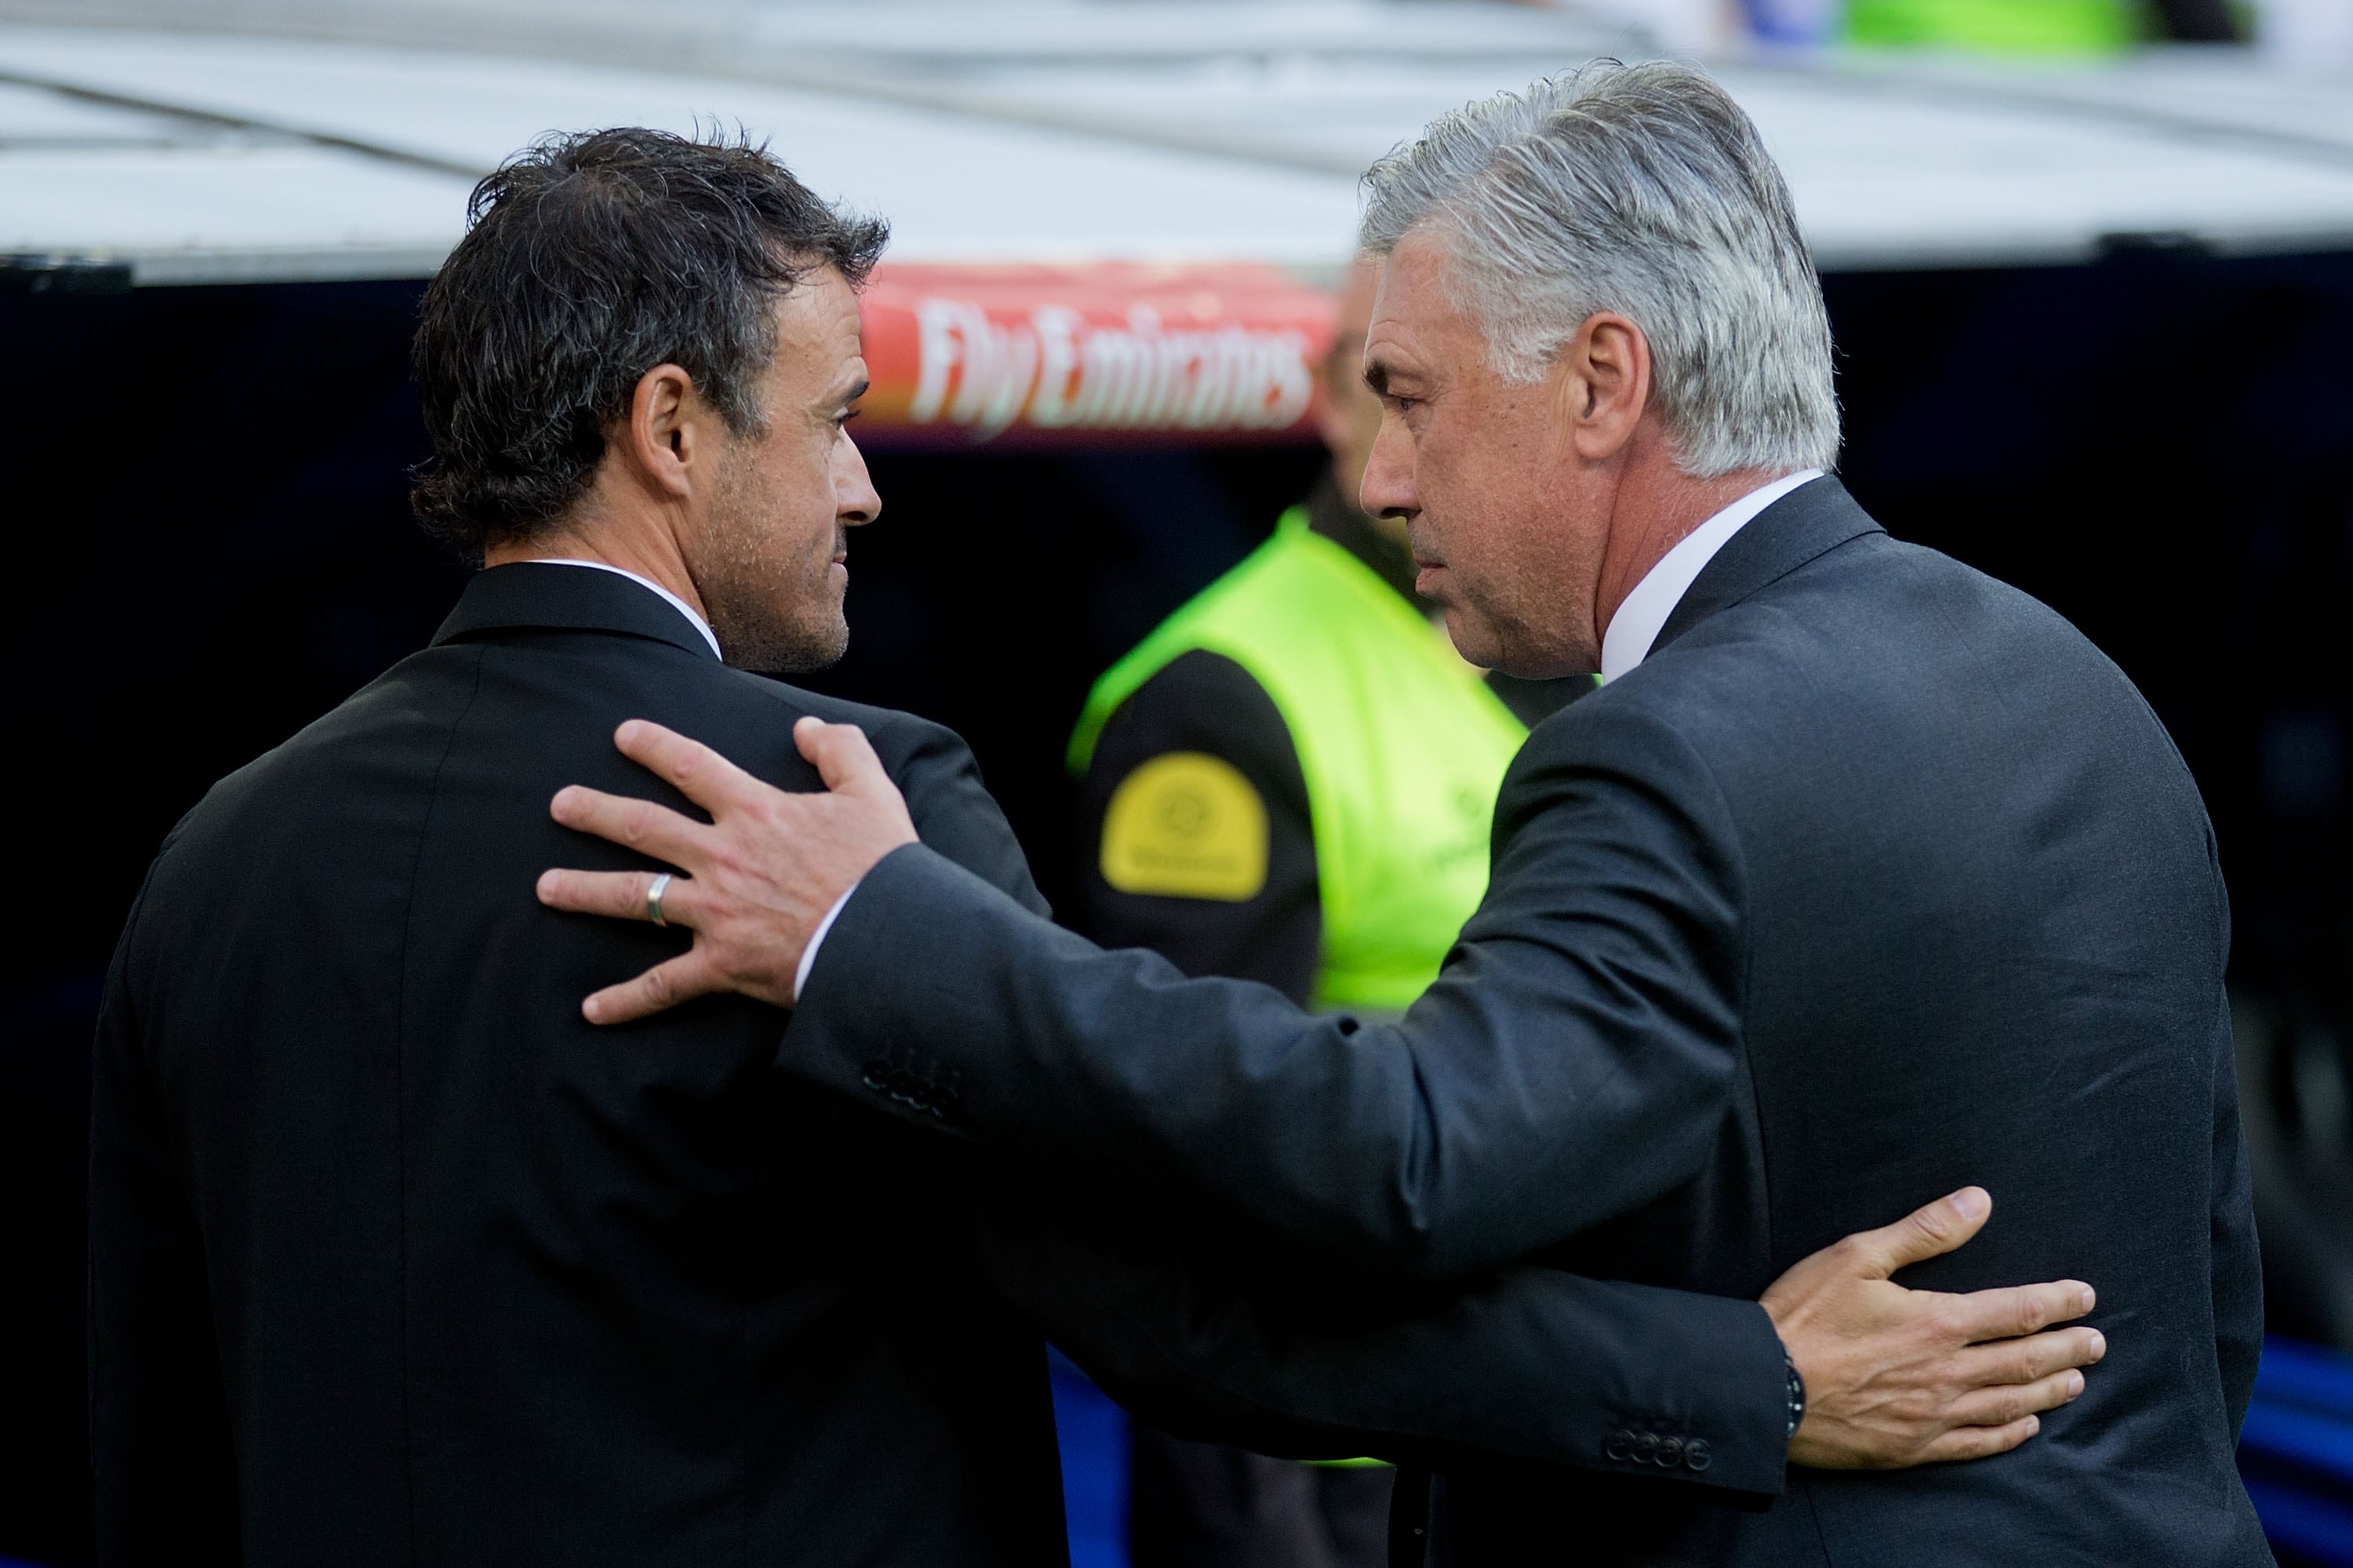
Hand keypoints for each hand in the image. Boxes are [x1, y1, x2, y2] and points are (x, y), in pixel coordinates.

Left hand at [535, 716, 916, 1021]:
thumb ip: (840, 750)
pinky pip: (664, 984)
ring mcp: (715, 913)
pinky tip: (591, 1010)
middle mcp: (722, 857)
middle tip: (559, 805)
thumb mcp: (873, 792)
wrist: (889, 938)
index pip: (692, 767)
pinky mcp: (721, 964)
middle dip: (596, 813)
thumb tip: (805, 729)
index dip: (653, 746)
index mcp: (755, 812)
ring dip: (585, 891)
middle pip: (644, 827)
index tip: (622, 735)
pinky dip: (627, 1000)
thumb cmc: (884, 867)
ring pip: (635, 897)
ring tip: (545, 887)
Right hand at [1763, 1187, 2103, 1468]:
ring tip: (2076, 1381)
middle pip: (2025, 1360)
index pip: (2019, 1311)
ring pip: (2009, 1403)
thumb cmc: (1803, 1316)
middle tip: (2098, 1343)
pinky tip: (2026, 1426)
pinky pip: (1977, 1443)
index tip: (2086, 1297)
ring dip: (2049, 1390)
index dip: (2059, 1302)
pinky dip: (2009, 1433)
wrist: (1763, 1388)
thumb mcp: (1856, 1255)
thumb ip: (1923, 1231)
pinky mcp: (1914, 1446)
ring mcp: (1934, 1415)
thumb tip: (1979, 1202)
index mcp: (1939, 1321)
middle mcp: (1948, 1372)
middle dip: (2067, 1348)